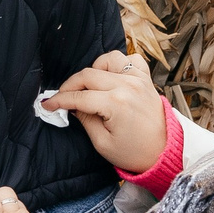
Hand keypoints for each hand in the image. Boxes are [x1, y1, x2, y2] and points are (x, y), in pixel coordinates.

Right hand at [45, 52, 168, 173]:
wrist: (166, 152)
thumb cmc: (136, 153)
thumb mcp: (103, 143)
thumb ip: (85, 119)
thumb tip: (71, 105)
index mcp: (116, 104)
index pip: (79, 97)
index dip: (59, 100)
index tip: (48, 104)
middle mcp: (127, 86)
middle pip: (88, 75)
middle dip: (70, 86)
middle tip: (62, 98)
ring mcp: (138, 79)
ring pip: (107, 60)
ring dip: (93, 70)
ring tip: (89, 87)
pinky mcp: (145, 79)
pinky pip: (130, 59)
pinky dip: (117, 64)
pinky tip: (111, 77)